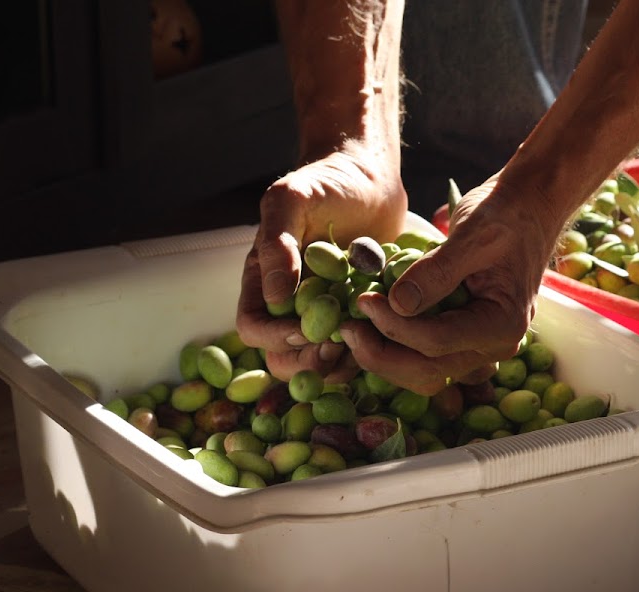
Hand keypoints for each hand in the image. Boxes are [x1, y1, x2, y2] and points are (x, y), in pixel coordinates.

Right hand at [236, 147, 406, 382]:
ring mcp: (325, 314)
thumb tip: (275, 297)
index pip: (253, 328)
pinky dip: (367, 350)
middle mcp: (290, 304)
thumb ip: (276, 243)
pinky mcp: (356, 316)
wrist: (371, 180)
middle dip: (307, 361)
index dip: (274, 338)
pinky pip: (355, 349)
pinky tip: (385, 335)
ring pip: (318, 361)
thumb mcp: (292, 200)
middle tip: (339, 348)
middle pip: (282, 356)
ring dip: (338, 364)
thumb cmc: (326, 183)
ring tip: (364, 343)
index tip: (306, 330)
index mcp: (264, 280)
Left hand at [339, 174, 559, 394]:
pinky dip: (396, 347)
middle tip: (347, 327)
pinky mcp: (463, 340)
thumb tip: (398, 304)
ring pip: (424, 373)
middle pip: (429, 371)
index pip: (438, 341)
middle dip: (382, 354)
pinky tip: (373, 324)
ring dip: (386, 356)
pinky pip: (425, 357)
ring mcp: (479, 348)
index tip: (362, 300)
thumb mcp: (470, 235)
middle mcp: (494, 346)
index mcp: (503, 324)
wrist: (526, 210)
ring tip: (355, 327)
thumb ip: (436, 271)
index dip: (393, 326)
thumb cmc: (504, 216)